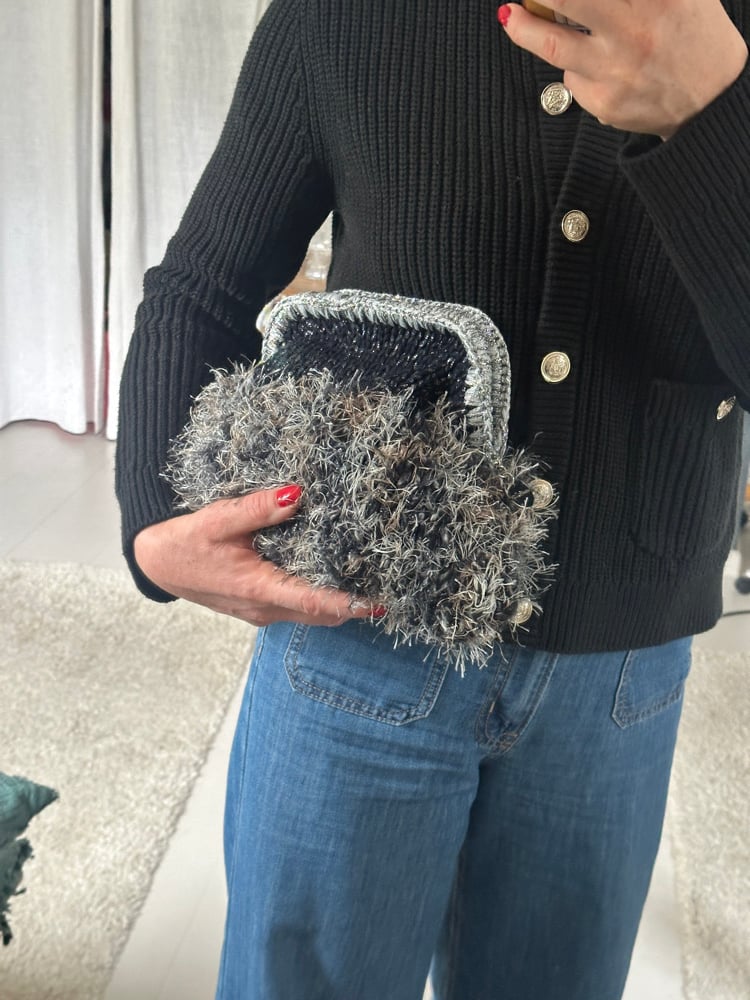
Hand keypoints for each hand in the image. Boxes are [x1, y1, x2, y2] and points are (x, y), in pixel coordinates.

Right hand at [133, 485, 382, 627]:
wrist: (155, 564)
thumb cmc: (183, 543)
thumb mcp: (217, 519)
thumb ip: (258, 509)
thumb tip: (296, 495)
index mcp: (258, 588)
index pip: (313, 603)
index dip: (350, 603)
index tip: (379, 602)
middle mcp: (264, 607)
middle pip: (320, 615)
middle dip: (353, 605)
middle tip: (386, 584)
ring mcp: (261, 611)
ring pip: (309, 614)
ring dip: (337, 603)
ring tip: (366, 578)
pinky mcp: (258, 606)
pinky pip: (295, 608)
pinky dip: (317, 598)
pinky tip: (329, 573)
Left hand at [498, 0, 747, 137]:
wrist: (711, 103)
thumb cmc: (694, 38)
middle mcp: (632, 33)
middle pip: (566, 0)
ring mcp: (614, 71)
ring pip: (552, 44)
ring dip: (523, 28)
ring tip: (510, 15)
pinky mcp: (603, 103)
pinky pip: (573, 76)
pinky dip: (574, 63)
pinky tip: (592, 61)